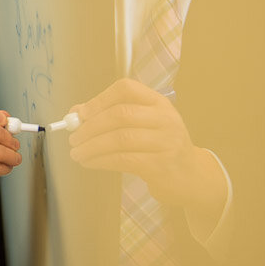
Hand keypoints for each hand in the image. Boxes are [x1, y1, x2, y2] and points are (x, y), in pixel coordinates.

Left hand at [68, 78, 225, 226]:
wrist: (191, 176)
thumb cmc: (158, 147)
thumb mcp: (141, 126)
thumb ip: (110, 115)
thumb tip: (75, 113)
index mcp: (158, 102)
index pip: (126, 89)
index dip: (99, 99)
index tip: (80, 114)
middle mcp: (165, 118)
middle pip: (120, 114)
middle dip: (90, 127)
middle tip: (73, 139)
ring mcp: (166, 141)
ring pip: (120, 139)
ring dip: (92, 147)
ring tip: (77, 153)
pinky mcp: (162, 165)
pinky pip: (124, 159)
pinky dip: (101, 161)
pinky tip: (90, 163)